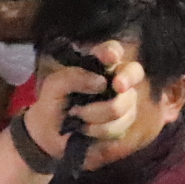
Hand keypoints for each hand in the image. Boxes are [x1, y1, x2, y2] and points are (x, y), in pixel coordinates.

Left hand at [23, 39, 144, 158]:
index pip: (112, 50)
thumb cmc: (53, 102)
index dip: (113, 51)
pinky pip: (116, 127)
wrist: (50, 133)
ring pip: (119, 106)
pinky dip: (95, 129)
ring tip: (75, 114)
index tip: (108, 58)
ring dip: (92, 113)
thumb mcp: (54, 86)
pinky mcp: (124, 123)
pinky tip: (84, 128)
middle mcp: (115, 80)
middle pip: (134, 72)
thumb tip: (101, 82)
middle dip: (127, 78)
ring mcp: (123, 101)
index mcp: (98, 65)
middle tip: (118, 86)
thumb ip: (73, 77)